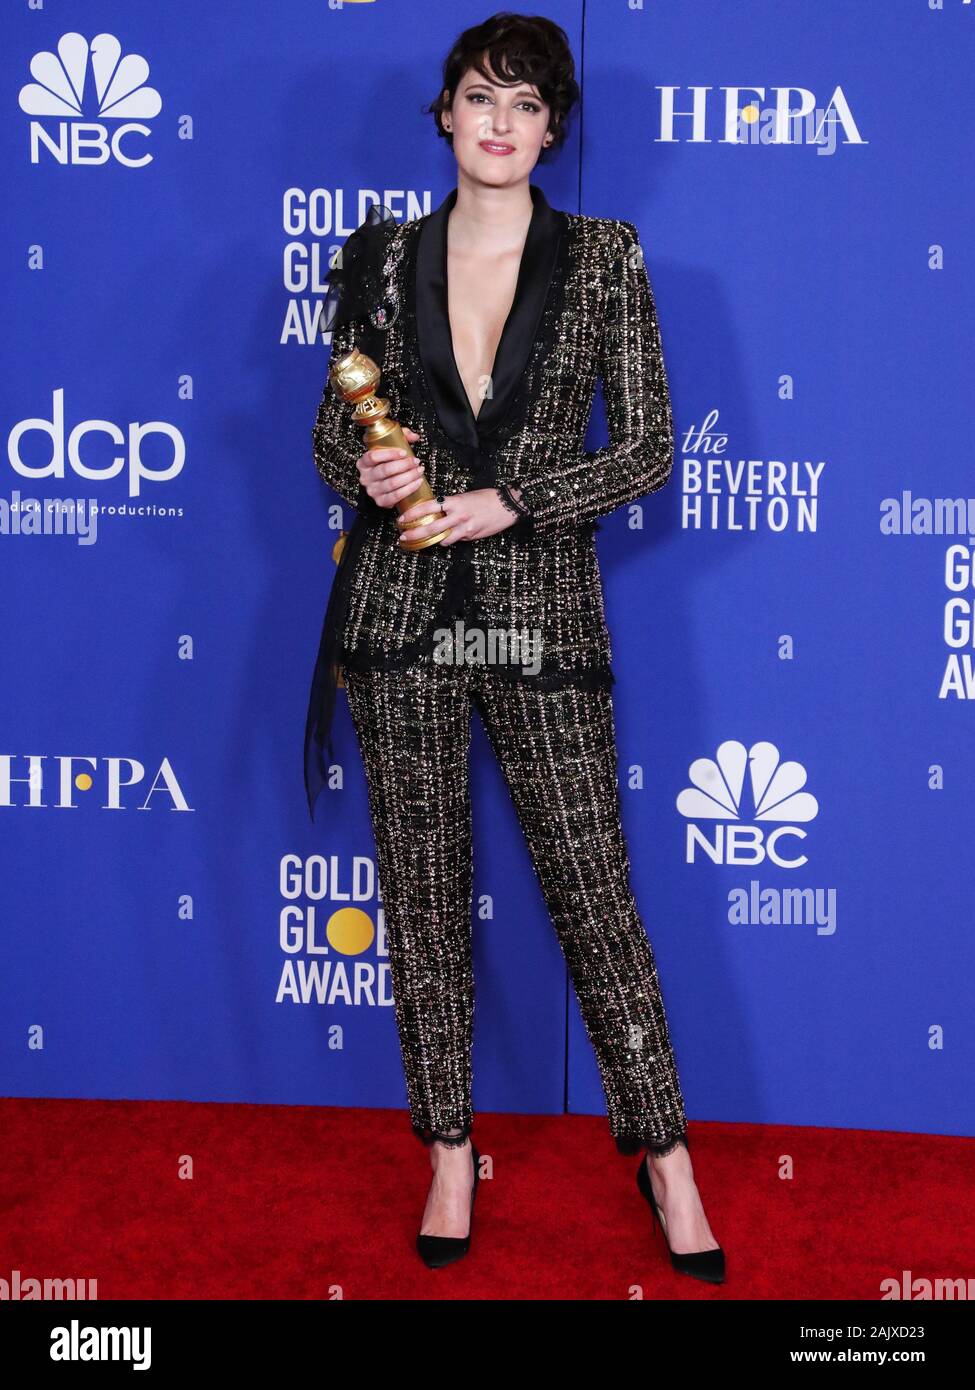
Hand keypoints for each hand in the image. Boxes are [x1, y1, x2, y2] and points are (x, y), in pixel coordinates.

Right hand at [357, 428, 423, 508]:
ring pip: (392, 483)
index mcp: (363, 463)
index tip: (404, 452)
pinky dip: (409, 489)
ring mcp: (372, 491)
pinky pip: (396, 496)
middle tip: (416, 461)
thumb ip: (402, 436)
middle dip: (404, 465)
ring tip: (420, 470)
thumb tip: (414, 436)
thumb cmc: (388, 463)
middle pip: (385, 470)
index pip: (373, 456)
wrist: (386, 483)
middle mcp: (365, 477)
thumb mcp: (391, 446)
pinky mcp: (381, 501)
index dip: (389, 454)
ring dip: (409, 476)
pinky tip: (418, 482)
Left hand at [396, 487, 521, 547]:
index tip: (402, 518)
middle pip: (431, 526)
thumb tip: (436, 512)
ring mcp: (465, 527)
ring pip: (442, 538)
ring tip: (421, 541)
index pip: (428, 507)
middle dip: (414, 533)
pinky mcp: (471, 535)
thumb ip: (450, 505)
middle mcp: (458, 514)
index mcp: (454, 501)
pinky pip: (454, 541)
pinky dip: (447, 541)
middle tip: (403, 536)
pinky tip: (444, 540)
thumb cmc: (486, 498)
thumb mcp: (465, 497)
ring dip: (430, 540)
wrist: (507, 505)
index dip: (413, 513)